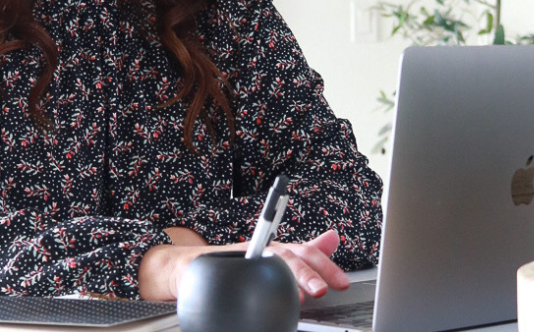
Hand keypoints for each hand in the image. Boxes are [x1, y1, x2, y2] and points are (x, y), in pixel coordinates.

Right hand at [138, 229, 348, 301]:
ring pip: (267, 262)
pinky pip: (240, 271)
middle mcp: (262, 249)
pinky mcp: (222, 266)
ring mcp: (242, 257)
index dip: (325, 266)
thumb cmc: (238, 263)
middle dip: (306, 272)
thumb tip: (333, 238)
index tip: (341, 283)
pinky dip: (253, 279)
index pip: (305, 253)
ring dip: (286, 278)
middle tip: (321, 290)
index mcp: (277, 249)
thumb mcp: (278, 257)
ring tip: (300, 296)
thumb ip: (306, 251)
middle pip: (287, 256)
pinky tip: (263, 291)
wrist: (191, 267)